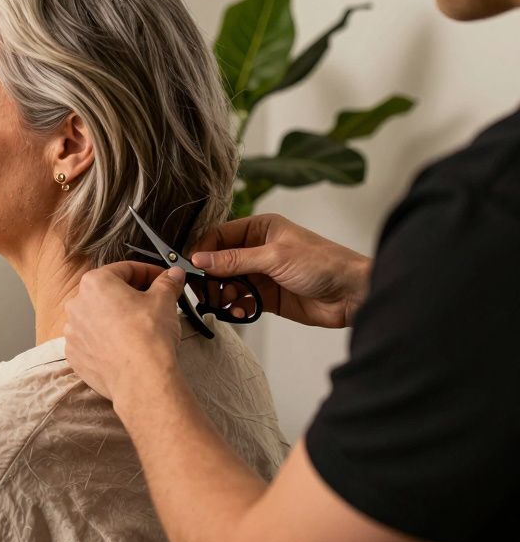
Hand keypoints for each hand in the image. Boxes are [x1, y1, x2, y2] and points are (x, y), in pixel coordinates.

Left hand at [64, 262, 186, 400]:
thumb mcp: (164, 300)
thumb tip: (172, 275)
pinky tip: (123, 347)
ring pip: (96, 318)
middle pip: (107, 293)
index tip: (161, 279)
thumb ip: (167, 282)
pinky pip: (91, 341)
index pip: (125, 269)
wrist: (141, 379)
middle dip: (130, 296)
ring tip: (138, 329)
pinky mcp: (75, 355)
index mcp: (95, 283)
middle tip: (152, 303)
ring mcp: (73, 332)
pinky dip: (105, 341)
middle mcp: (77, 304)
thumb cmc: (149, 336)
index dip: (148, 272)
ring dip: (115, 319)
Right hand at [190, 213, 370, 328]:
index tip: (190, 268)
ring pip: (227, 283)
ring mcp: (261, 274)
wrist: (353, 295)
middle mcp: (257, 249)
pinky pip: (239, 301)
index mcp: (260, 229)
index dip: (202, 251)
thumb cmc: (323, 264)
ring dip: (221, 294)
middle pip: (219, 261)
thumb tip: (199, 259)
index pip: (219, 236)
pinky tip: (239, 312)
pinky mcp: (266, 297)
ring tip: (227, 303)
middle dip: (210, 277)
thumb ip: (234, 260)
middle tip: (204, 291)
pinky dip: (234, 307)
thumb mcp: (274, 257)